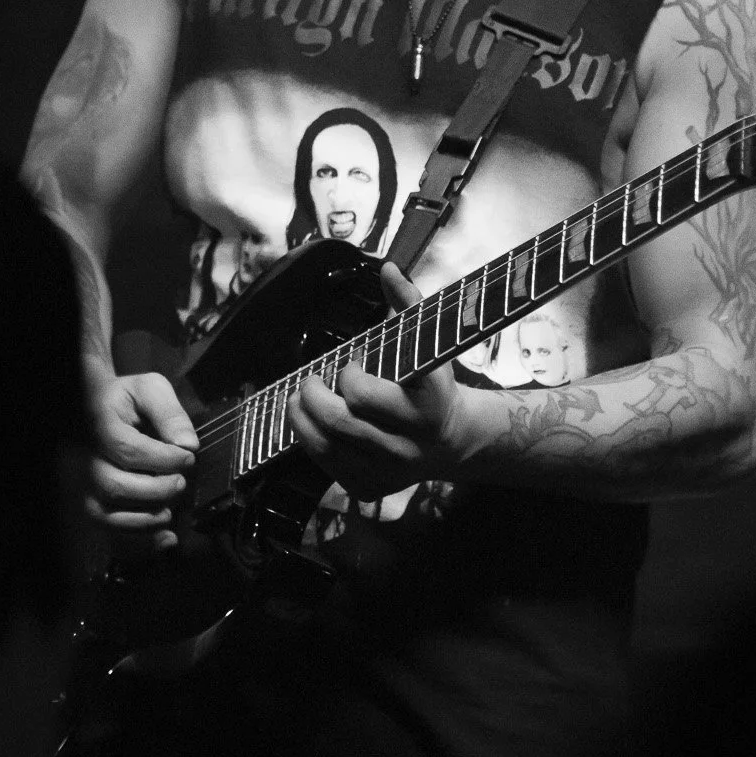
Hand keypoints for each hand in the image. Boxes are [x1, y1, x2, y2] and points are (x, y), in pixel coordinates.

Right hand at [84, 368, 198, 554]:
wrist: (93, 408)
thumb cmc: (125, 399)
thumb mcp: (149, 389)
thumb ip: (170, 412)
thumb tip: (188, 445)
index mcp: (96, 424)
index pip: (127, 449)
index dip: (163, 459)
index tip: (188, 458)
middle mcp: (81, 458)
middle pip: (115, 486)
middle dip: (157, 490)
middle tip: (181, 482)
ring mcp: (80, 484)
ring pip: (108, 514)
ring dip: (148, 517)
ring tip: (171, 507)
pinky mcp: (87, 503)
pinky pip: (108, 530)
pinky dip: (140, 537)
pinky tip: (166, 536)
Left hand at [287, 264, 469, 501]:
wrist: (455, 441)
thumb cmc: (435, 384)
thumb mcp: (431, 344)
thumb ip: (409, 304)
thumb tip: (387, 268)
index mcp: (426, 406)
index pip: (364, 394)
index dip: (347, 374)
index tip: (350, 361)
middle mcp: (409, 445)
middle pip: (339, 422)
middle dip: (312, 395)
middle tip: (310, 379)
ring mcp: (389, 471)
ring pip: (326, 447)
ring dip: (301, 418)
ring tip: (300, 398)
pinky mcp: (372, 488)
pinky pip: (327, 467)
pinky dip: (310, 442)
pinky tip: (311, 423)